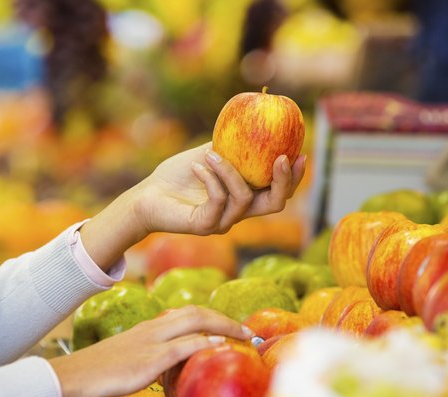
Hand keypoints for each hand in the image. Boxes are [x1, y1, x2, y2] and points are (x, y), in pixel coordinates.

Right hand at [49, 306, 252, 396]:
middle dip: (225, 318)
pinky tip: (220, 345)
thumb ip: (154, 352)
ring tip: (243, 334)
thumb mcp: (132, 354)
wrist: (77, 375)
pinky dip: (204, 343)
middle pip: (196, 312)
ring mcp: (152, 342)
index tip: (233, 327)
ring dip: (223, 326)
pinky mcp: (149, 359)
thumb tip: (177, 360)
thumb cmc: (102, 369)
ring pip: (194, 322)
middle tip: (247, 330)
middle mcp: (154, 328)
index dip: (214, 317)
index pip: (188, 313)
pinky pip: (182, 346)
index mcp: (151, 327)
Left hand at [134, 142, 305, 234]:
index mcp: (244, 197)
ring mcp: (223, 222)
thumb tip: (254, 120)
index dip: (293, 177)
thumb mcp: (210, 154)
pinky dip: (211, 178)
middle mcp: (238, 213)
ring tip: (210, 154)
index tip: (300, 153)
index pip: (277, 192)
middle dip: (283, 180)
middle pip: (275, 203)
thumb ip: (232, 145)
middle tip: (281, 157)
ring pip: (244, 197)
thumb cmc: (177, 175)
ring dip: (230, 170)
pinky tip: (197, 165)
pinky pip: (219, 200)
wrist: (147, 196)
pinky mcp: (205, 226)